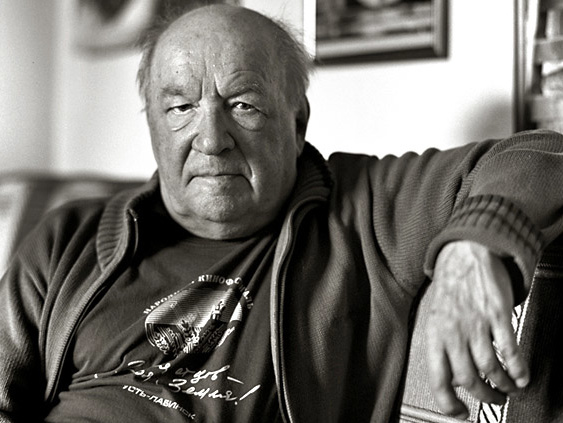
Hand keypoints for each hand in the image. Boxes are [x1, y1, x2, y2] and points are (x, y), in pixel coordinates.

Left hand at [426, 241, 529, 418]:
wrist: (465, 252)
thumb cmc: (450, 284)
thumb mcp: (434, 316)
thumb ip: (441, 345)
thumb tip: (450, 375)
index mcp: (434, 333)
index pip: (438, 378)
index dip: (449, 403)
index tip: (460, 412)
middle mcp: (453, 330)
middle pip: (468, 378)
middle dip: (483, 397)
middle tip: (493, 400)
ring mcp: (476, 322)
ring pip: (490, 368)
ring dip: (502, 385)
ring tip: (508, 388)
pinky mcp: (497, 313)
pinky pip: (509, 349)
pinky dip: (518, 368)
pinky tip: (521, 374)